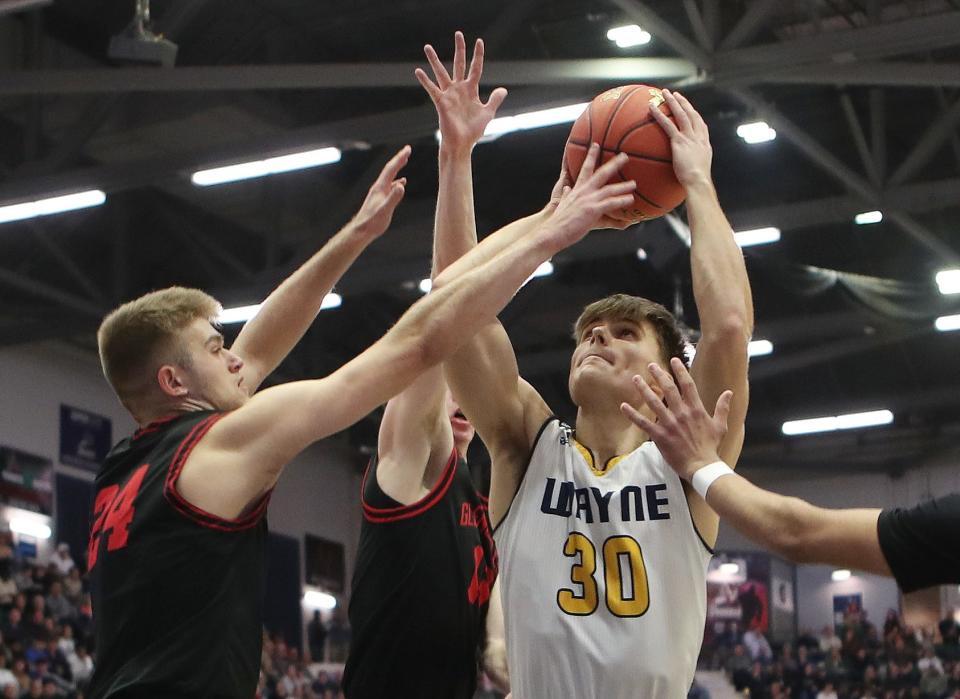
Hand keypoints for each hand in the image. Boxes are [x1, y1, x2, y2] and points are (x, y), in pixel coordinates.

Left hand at [351, 146, 409, 238]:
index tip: (408, 149)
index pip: (391, 169)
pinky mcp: (380, 200)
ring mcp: (379, 193)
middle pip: (390, 169)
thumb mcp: (385, 210)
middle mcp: (379, 188)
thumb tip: (402, 185)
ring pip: (390, 177)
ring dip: (398, 168)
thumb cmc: (372, 222)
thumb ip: (394, 198)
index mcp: (380, 188)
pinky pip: (390, 186)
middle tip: (408, 150)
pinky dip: (397, 181)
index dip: (400, 158)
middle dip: (399, 159)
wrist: (361, 231)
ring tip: (404, 161)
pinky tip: (401, 183)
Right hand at [415, 31, 507, 153]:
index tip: (479, 41)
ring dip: (434, 60)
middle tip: (458, 33)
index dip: (478, 55)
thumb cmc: (473, 131)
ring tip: (427, 47)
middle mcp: (459, 89)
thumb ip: (494, 100)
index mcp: (471, 90)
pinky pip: (432, 89)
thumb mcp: (487, 113)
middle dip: (459, 49)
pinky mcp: (441, 102)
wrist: (462, 144)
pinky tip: (418, 71)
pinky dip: (425, 80)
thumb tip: (503, 89)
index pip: (475, 68)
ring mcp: (449, 94)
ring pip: (441, 73)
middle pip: (459, 63)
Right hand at [546, 155, 633, 230]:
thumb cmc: (558, 222)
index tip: (596, 145)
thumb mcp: (562, 204)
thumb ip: (566, 195)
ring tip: (634, 184)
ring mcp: (588, 200)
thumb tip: (565, 188)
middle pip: (601, 173)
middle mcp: (583, 192)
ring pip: (609, 189)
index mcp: (577, 190)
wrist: (553, 231)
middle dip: (614, 164)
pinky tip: (630, 199)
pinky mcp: (592, 210)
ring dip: (623, 186)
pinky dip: (621, 201)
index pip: (585, 169)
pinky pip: (610, 203)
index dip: (591, 156)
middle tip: (624, 156)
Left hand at [620, 357, 731, 479]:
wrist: (702, 465)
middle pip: (668, 389)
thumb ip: (722, 407)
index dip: (680, 371)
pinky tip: (623, 406)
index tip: (673, 360)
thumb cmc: (711, 446)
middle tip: (651, 365)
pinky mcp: (660, 435)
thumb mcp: (720, 425)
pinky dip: (632, 414)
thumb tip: (729, 392)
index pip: (687, 384)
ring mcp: (669, 423)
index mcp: (696, 409)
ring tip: (636, 379)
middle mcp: (682, 413)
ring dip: (643, 389)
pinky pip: (643, 422)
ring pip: (654, 402)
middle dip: (659, 375)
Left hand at [650, 89, 712, 189]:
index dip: (694, 115)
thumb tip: (685, 173)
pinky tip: (651, 108)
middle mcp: (699, 137)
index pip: (700, 125)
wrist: (698, 182)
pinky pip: (668, 125)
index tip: (689, 109)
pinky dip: (659, 115)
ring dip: (673, 102)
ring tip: (664, 93)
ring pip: (681, 114)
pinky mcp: (679, 141)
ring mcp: (690, 137)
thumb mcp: (698, 173)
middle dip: (683, 103)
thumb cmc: (697, 183)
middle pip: (692, 114)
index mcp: (704, 144)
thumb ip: (691, 167)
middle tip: (675, 94)